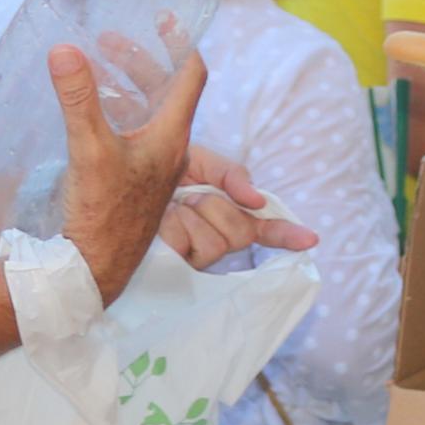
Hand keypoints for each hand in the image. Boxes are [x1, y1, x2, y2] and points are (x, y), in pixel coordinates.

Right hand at [50, 38, 203, 302]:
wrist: (93, 267)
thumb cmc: (101, 213)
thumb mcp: (88, 149)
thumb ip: (78, 98)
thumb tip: (66, 49)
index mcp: (170, 137)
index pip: (191, 77)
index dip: (180, 42)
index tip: (165, 17)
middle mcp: (168, 149)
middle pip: (165, 90)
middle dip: (141, 59)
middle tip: (109, 39)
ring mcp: (152, 167)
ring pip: (148, 112)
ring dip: (128, 84)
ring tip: (96, 63)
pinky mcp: (133, 181)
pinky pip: (134, 132)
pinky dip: (119, 110)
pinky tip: (92, 108)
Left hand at [160, 151, 320, 267]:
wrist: (114, 178)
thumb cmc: (154, 169)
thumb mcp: (198, 160)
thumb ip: (231, 174)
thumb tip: (258, 201)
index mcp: (224, 211)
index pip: (263, 227)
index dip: (286, 234)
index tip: (310, 239)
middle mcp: (215, 236)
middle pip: (242, 230)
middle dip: (217, 205)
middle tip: (188, 195)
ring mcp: (196, 253)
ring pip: (219, 240)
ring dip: (194, 214)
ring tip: (169, 206)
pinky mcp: (176, 264)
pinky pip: (192, 246)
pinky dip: (176, 226)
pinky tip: (161, 223)